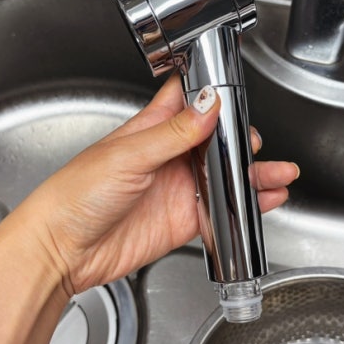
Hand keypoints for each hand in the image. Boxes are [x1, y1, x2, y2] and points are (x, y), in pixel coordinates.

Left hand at [18, 74, 299, 293]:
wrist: (61, 250)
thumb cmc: (74, 195)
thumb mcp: (127, 156)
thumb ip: (173, 133)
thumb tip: (209, 105)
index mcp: (151, 130)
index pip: (187, 101)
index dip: (212, 94)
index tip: (237, 92)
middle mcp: (167, 157)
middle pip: (215, 141)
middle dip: (241, 140)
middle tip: (254, 143)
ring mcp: (177, 189)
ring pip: (225, 177)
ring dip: (253, 175)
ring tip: (281, 173)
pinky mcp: (182, 221)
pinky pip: (221, 212)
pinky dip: (245, 208)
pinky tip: (265, 201)